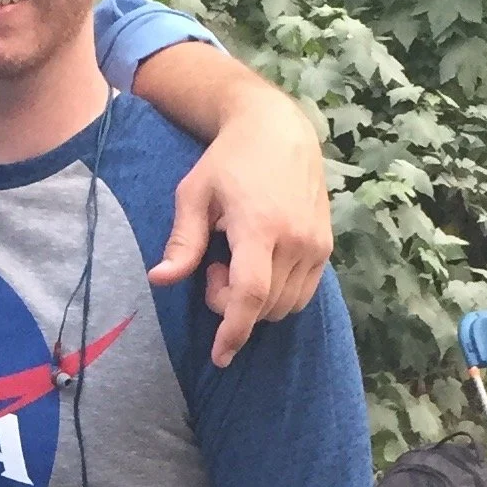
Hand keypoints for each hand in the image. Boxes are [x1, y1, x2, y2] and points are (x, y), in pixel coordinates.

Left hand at [152, 89, 332, 367]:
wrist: (278, 129)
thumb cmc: (228, 161)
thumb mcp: (194, 195)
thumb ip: (182, 241)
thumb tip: (160, 279)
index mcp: (259, 226)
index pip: (250, 295)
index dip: (234, 331)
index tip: (220, 356)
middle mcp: (295, 239)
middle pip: (265, 306)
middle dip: (231, 306)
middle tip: (212, 267)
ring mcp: (316, 244)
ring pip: (285, 306)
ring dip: (255, 302)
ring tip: (235, 262)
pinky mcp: (326, 246)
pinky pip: (302, 294)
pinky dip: (276, 296)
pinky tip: (258, 265)